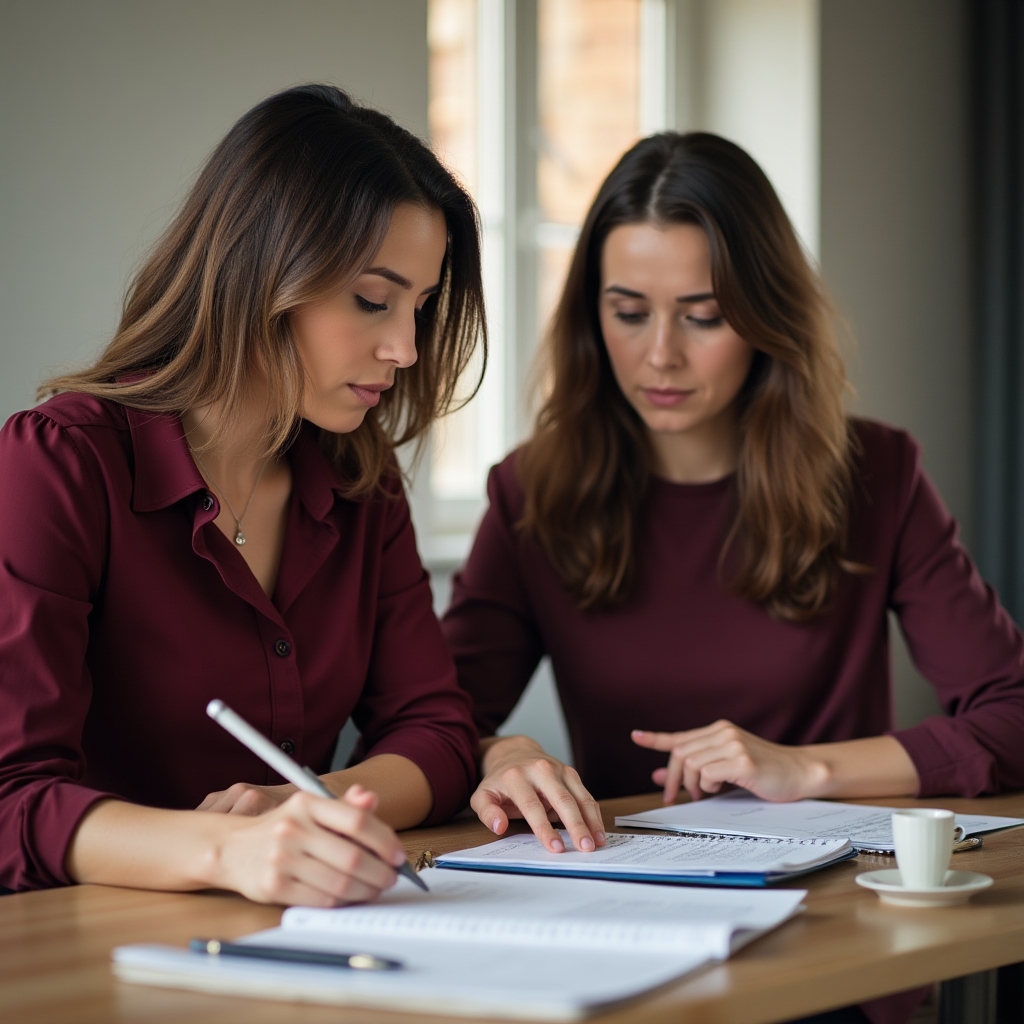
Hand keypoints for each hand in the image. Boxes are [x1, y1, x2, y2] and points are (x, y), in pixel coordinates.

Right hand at [212, 783, 406, 905]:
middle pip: (352, 857)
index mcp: (307, 803)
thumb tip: (371, 799)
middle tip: (391, 878)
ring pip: (340, 883)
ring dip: (365, 891)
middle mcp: (293, 828)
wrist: (231, 848)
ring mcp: (281, 858)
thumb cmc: (282, 828)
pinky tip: (350, 897)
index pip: (356, 820)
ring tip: (374, 889)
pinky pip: (321, 900)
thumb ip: (344, 807)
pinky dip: (342, 902)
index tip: (397, 855)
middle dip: (380, 872)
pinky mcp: (273, 886)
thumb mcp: (311, 809)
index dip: (384, 840)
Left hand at [471, 736, 605, 853]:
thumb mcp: (483, 795)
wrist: (514, 753)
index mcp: (516, 776)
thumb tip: (499, 826)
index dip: (544, 828)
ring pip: (579, 796)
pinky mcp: (571, 773)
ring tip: (597, 842)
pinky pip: (585, 795)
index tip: (555, 848)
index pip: (532, 805)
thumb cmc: (500, 781)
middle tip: (585, 848)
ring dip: (591, 821)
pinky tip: (598, 831)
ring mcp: (558, 769)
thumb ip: (487, 812)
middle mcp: (540, 770)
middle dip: (575, 825)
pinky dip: (594, 814)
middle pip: (562, 800)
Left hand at [631, 720, 827, 804]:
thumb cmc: (763, 773)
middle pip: (681, 752)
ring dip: (692, 784)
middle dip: (673, 777)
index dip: (656, 738)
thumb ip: (695, 770)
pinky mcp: (742, 760)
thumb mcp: (725, 770)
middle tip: (671, 796)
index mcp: (719, 730)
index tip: (636, 737)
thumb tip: (660, 774)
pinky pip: (708, 773)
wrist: (799, 774)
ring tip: (702, 794)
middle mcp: (723, 732)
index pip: (680, 736)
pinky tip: (718, 789)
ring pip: (691, 763)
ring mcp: (733, 744)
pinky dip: (707, 785)